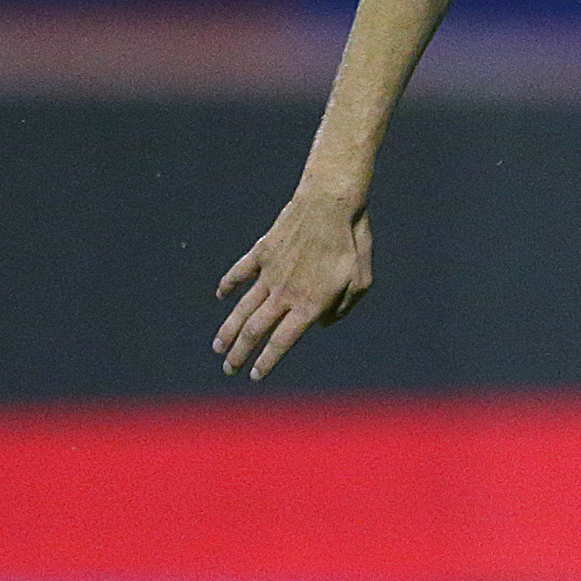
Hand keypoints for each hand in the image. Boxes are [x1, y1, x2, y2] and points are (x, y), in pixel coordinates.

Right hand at [214, 190, 373, 379]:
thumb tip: (323, 324)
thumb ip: (344, 307)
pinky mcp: (263, 251)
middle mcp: (284, 293)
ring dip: (228, 329)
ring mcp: (270, 272)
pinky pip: (240, 272)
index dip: (267, 361)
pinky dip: (228, 284)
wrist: (330, 204)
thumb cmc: (352, 242)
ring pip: (243, 307)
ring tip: (218, 347)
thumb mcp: (361, 280)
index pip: (282, 342)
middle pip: (255, 330)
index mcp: (309, 304)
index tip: (255, 375)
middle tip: (229, 369)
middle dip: (240, 353)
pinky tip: (220, 296)